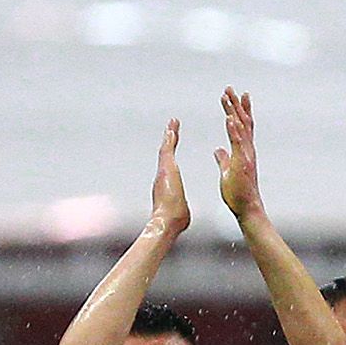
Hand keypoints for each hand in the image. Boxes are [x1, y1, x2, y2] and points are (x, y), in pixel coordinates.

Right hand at [148, 120, 190, 241]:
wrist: (168, 221)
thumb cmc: (176, 219)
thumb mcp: (179, 210)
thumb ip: (179, 208)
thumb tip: (181, 214)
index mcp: (168, 184)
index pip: (170, 166)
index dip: (171, 156)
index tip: (173, 147)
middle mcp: (163, 175)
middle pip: (166, 154)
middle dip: (169, 141)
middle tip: (171, 129)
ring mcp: (163, 170)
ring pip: (166, 148)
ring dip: (169, 135)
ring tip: (173, 123)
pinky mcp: (165, 168)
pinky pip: (167, 149)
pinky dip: (170, 138)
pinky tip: (172, 128)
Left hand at [214, 88, 262, 221]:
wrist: (247, 207)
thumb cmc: (238, 192)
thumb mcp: (228, 171)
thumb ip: (224, 158)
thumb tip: (218, 150)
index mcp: (244, 151)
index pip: (241, 126)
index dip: (237, 110)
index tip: (232, 96)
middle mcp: (248, 150)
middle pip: (243, 122)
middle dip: (236, 105)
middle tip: (230, 88)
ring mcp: (246, 155)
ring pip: (241, 128)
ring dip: (234, 112)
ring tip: (228, 97)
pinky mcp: (242, 163)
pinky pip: (238, 143)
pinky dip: (234, 130)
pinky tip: (230, 119)